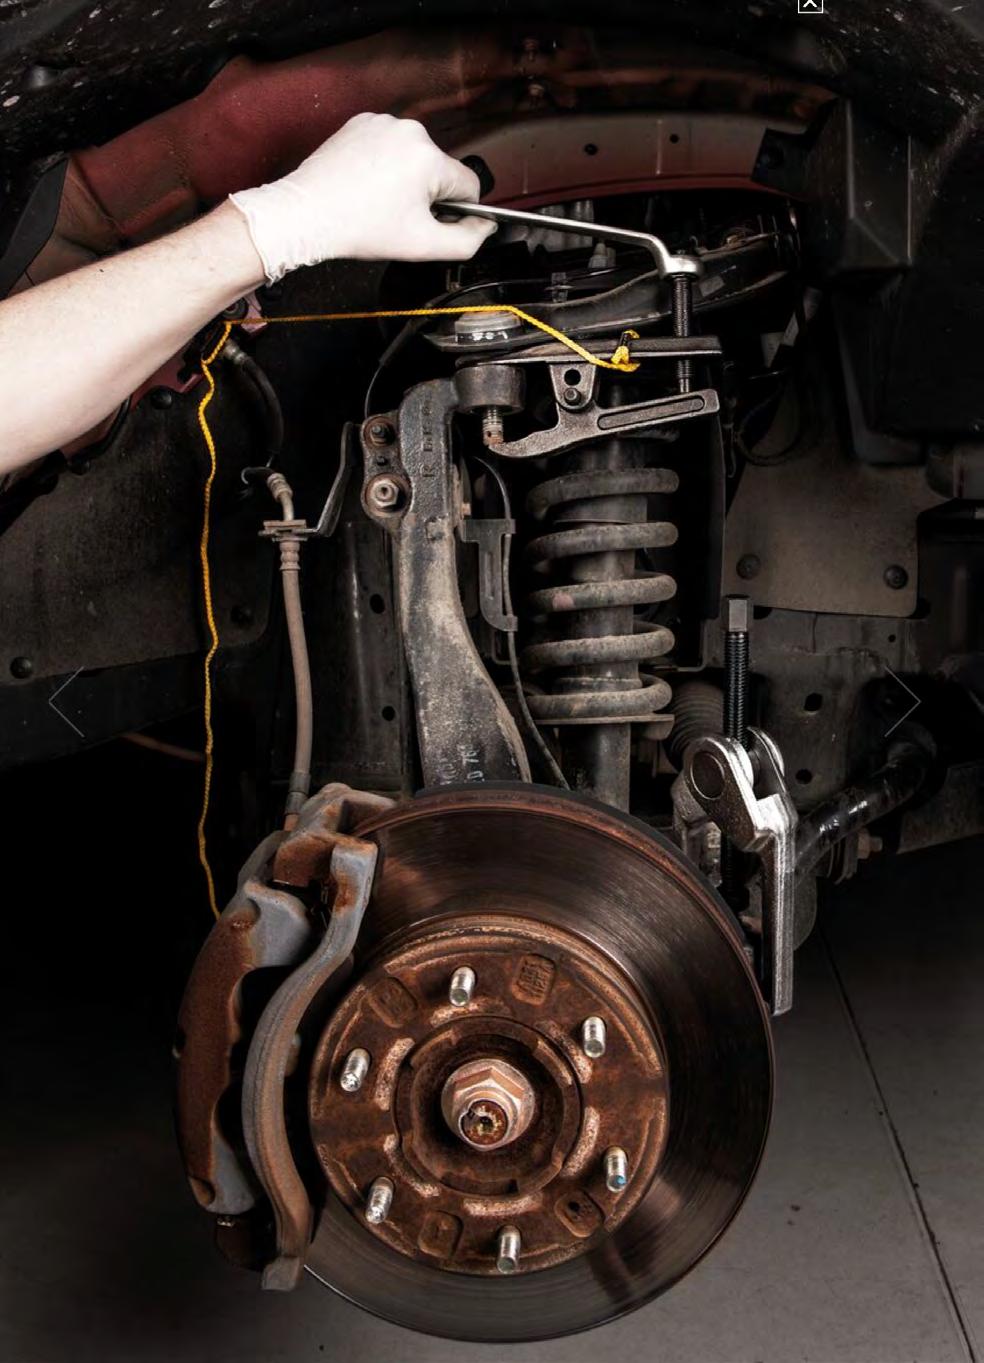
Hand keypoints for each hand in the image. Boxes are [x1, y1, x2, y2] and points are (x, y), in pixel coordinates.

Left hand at [229, 112, 496, 281]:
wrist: (306, 215)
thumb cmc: (358, 228)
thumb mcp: (423, 246)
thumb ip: (467, 241)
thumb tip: (486, 227)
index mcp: (429, 157)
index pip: (468, 185)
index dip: (454, 212)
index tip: (427, 223)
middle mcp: (410, 130)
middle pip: (440, 170)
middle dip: (426, 194)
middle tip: (395, 216)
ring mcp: (383, 122)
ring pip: (414, 158)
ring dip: (405, 179)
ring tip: (377, 200)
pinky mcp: (362, 122)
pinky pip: (389, 146)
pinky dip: (383, 164)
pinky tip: (365, 184)